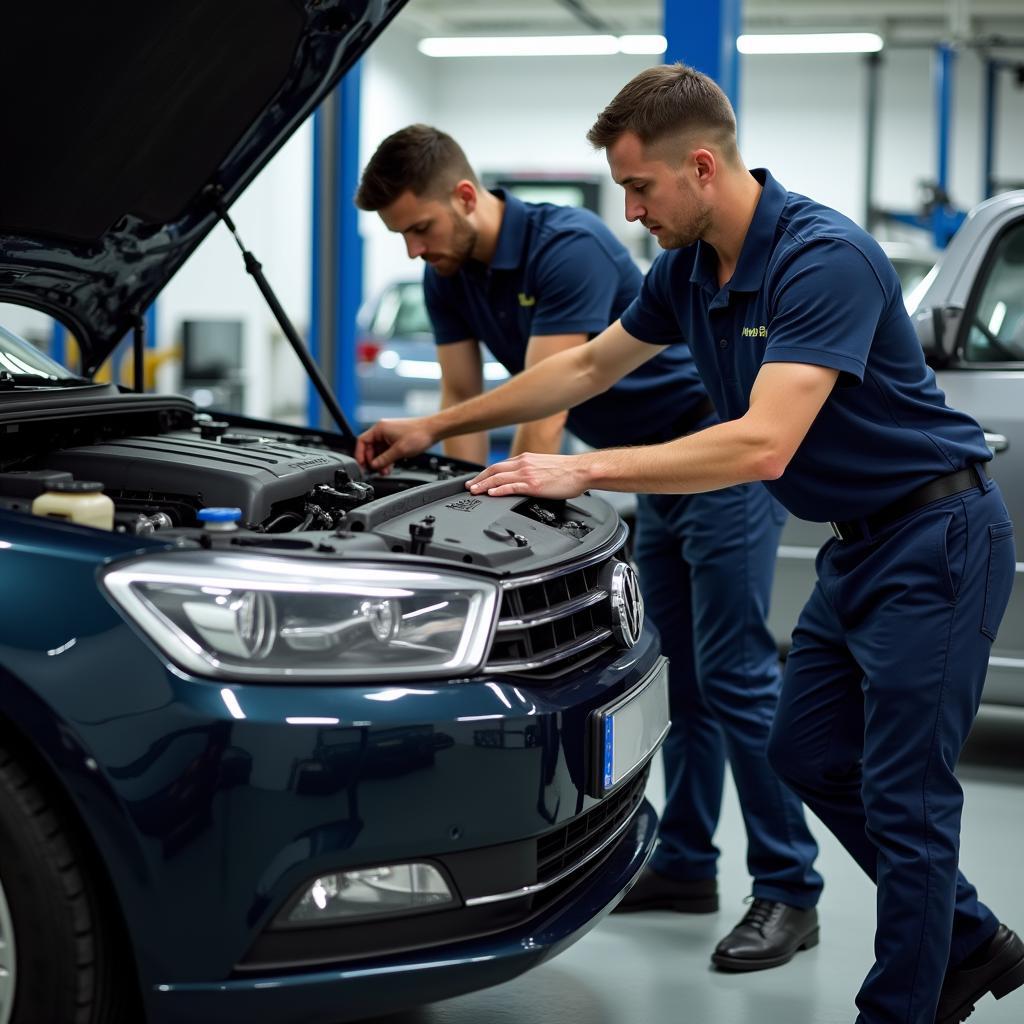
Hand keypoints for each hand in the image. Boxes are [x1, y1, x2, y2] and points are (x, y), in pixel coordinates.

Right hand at [356, 417, 436, 472]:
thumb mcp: (399, 451)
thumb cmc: (419, 435)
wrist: (433, 430)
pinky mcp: (396, 439)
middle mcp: (383, 430)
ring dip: (381, 461)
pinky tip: (390, 466)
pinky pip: (387, 450)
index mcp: (380, 429)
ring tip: (384, 471)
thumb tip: (374, 466)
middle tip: (376, 471)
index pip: (362, 441)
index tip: (362, 465)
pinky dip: (387, 458)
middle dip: (373, 460)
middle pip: (370, 447)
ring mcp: (390, 434)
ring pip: (379, 450)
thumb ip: (384, 459)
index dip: (360, 454)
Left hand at [466, 452, 591, 498]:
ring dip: (483, 485)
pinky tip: (490, 494)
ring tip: (474, 491)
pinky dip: (498, 490)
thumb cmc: (568, 470)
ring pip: (498, 478)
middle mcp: (524, 463)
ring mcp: (527, 474)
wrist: (582, 470)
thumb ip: (531, 471)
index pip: (499, 465)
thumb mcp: (544, 466)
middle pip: (494, 470)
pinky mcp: (533, 484)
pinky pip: (511, 487)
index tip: (477, 479)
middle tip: (468, 487)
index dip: (485, 473)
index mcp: (526, 458)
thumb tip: (524, 481)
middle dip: (479, 479)